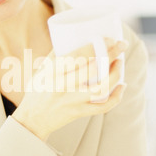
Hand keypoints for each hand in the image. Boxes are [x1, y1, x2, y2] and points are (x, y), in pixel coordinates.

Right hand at [12, 39, 127, 140]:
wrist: (33, 119)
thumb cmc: (38, 89)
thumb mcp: (42, 70)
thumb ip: (56, 55)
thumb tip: (73, 36)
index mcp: (52, 72)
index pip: (77, 56)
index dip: (96, 46)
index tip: (109, 38)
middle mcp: (62, 86)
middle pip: (92, 69)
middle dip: (111, 55)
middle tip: (121, 45)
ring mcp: (71, 101)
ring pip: (100, 88)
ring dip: (115, 74)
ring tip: (120, 63)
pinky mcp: (79, 112)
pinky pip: (102, 107)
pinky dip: (116, 97)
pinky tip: (122, 86)